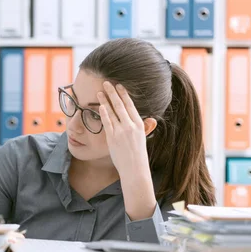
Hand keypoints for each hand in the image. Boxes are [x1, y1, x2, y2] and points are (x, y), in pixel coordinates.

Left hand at [97, 82, 156, 220]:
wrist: (135, 169)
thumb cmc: (137, 156)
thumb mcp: (143, 139)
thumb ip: (144, 128)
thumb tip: (151, 120)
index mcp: (139, 125)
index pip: (131, 106)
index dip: (124, 95)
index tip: (119, 86)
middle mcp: (131, 126)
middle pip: (121, 105)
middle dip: (113, 92)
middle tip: (107, 82)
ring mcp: (121, 131)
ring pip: (113, 111)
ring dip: (106, 100)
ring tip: (100, 91)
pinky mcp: (113, 138)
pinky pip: (107, 122)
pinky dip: (103, 113)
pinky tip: (99, 105)